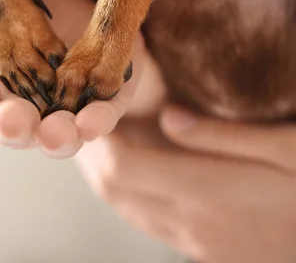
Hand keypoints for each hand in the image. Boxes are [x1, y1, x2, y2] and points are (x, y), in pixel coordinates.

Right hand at [0, 0, 162, 157]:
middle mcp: (21, 101)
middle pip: (12, 124)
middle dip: (11, 126)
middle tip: (11, 122)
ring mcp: (62, 106)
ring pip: (55, 132)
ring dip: (54, 136)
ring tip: (56, 133)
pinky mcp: (102, 99)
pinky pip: (100, 116)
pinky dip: (95, 122)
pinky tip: (92, 122)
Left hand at [75, 105, 295, 261]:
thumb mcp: (290, 150)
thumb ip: (225, 135)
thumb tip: (169, 116)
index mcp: (210, 192)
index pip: (124, 166)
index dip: (98, 137)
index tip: (92, 107)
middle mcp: (190, 221)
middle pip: (111, 187)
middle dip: (89, 151)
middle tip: (81, 116)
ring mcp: (191, 240)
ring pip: (120, 205)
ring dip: (100, 170)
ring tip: (97, 135)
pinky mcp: (197, 249)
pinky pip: (140, 217)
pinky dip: (121, 190)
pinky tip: (128, 166)